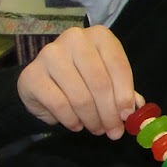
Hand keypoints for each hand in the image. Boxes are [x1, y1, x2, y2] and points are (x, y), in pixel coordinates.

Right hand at [17, 25, 139, 136]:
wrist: (42, 79)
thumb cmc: (82, 77)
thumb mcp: (108, 79)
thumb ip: (124, 93)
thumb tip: (134, 112)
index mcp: (99, 35)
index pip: (118, 66)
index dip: (125, 95)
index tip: (127, 116)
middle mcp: (74, 39)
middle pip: (100, 83)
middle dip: (109, 113)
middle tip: (113, 131)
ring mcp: (50, 55)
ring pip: (80, 97)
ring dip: (92, 119)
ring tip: (96, 128)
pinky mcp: (32, 75)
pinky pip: (59, 105)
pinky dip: (71, 120)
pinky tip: (76, 124)